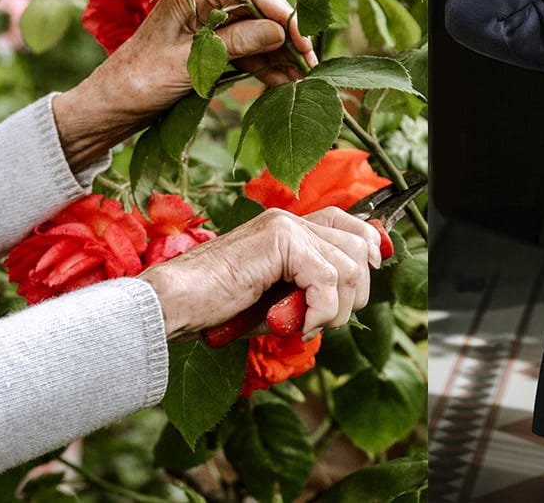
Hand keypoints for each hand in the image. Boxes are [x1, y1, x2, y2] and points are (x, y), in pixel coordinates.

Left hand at [53, 0, 316, 170]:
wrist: (110, 109)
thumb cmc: (138, 82)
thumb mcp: (190, 63)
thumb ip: (237, 43)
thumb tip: (281, 32)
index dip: (282, 16)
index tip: (303, 42)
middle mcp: (202, 2)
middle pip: (258, 12)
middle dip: (286, 37)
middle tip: (310, 64)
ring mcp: (207, 24)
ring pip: (256, 33)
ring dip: (279, 55)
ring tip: (302, 79)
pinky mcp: (210, 47)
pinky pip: (246, 51)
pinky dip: (264, 66)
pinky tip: (283, 82)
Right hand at [138, 206, 382, 338]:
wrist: (172, 304)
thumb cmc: (216, 307)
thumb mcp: (272, 298)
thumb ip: (306, 291)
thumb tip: (346, 300)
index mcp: (287, 227)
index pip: (348, 222)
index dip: (369, 246)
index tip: (371, 272)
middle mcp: (290, 219)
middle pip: (358, 245)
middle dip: (356, 291)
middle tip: (325, 320)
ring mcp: (286, 226)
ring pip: (349, 265)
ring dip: (337, 308)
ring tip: (306, 325)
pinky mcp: (281, 241)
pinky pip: (328, 280)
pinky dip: (321, 310)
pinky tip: (298, 324)